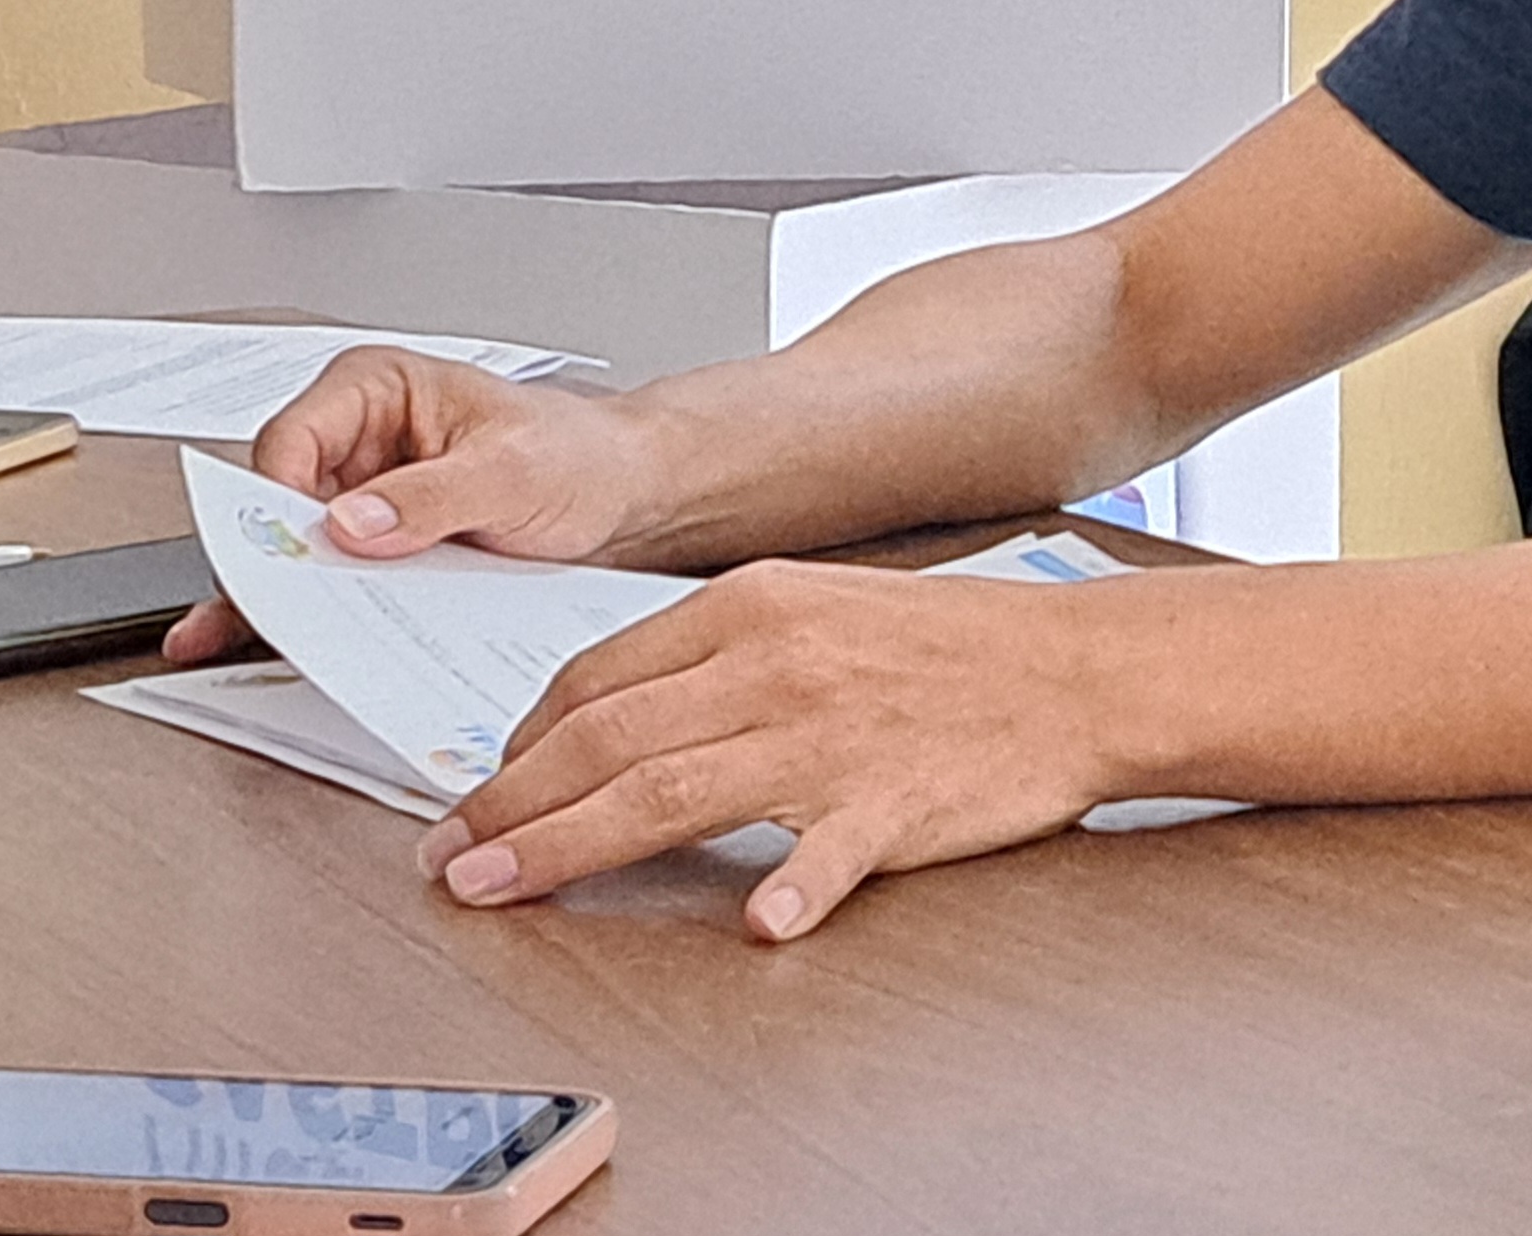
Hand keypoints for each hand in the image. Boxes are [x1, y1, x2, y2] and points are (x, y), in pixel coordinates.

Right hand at [162, 347, 667, 663]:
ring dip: (297, 589)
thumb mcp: (512, 473)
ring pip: (297, 544)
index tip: (291, 556)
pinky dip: (326, 605)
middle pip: (279, 499)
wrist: (622, 490)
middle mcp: (357, 432)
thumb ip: (431, 496)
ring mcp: (363, 488)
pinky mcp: (378, 537)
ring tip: (290, 632)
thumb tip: (351, 522)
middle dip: (278, 554)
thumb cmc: (579, 456)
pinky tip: (315, 636)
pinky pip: (333, 574)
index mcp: (377, 386)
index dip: (277, 503)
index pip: (289, 443)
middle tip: (282, 608)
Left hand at [415, 560, 1119, 940]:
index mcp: (753, 608)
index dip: (518, 747)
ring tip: (506, 885)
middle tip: (452, 858)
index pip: (595, 680)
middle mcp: (777, 665)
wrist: (1079, 669)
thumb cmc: (953, 648)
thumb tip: (613, 715)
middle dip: (507, 805)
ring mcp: (833, 736)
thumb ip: (717, 659)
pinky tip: (758, 923)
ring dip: (568, 845)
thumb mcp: (820, 610)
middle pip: (606, 740)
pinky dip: (790, 891)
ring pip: (668, 794)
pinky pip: (828, 853)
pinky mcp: (895, 801)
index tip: (479, 794)